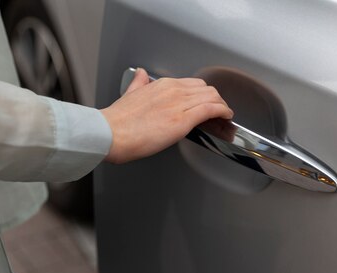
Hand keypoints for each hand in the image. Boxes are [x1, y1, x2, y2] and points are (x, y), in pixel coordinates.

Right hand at [100, 68, 233, 163]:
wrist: (111, 133)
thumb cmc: (117, 122)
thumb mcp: (129, 94)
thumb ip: (138, 83)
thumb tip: (140, 74)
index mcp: (161, 85)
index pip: (191, 84)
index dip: (202, 94)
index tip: (205, 101)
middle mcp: (172, 90)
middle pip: (205, 89)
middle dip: (215, 99)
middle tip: (218, 109)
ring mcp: (179, 104)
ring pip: (212, 97)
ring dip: (222, 106)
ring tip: (224, 114)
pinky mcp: (183, 120)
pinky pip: (212, 110)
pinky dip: (223, 112)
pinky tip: (226, 116)